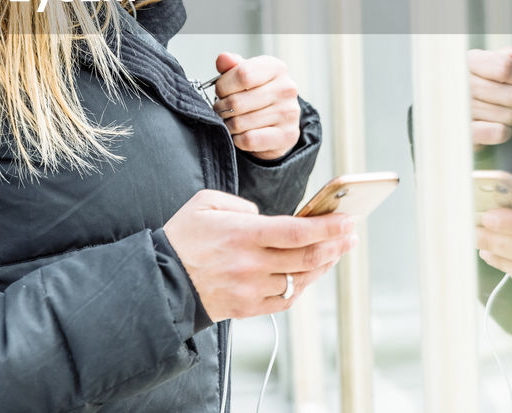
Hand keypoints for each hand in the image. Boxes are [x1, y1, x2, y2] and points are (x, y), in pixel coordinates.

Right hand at [163, 190, 357, 320]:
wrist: (161, 281)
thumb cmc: (182, 238)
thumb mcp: (205, 203)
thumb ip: (240, 205)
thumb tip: (264, 217)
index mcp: (243, 234)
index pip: (297, 230)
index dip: (327, 226)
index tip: (348, 219)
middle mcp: (251, 264)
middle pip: (306, 256)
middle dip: (335, 244)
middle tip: (350, 234)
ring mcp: (251, 289)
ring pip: (300, 279)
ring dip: (322, 265)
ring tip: (335, 252)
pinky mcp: (248, 308)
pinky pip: (285, 300)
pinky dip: (302, 287)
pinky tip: (308, 275)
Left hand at [209, 52, 300, 159]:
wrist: (280, 120)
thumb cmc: (258, 94)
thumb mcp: (246, 75)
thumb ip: (231, 66)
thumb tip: (223, 59)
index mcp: (276, 68)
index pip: (242, 74)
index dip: (223, 86)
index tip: (221, 92)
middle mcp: (286, 88)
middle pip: (237, 102)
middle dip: (221, 108)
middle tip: (222, 110)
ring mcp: (289, 113)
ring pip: (240, 123)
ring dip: (228, 125)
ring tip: (231, 121)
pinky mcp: (287, 135)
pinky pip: (249, 140)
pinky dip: (238, 139)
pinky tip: (241, 134)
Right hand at [468, 44, 511, 147]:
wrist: (449, 114)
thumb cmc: (472, 87)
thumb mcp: (487, 66)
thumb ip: (507, 57)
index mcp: (467, 63)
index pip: (505, 68)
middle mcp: (460, 85)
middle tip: (511, 99)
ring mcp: (461, 109)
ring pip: (509, 115)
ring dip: (510, 116)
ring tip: (499, 112)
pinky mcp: (465, 132)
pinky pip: (499, 132)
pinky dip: (504, 131)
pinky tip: (494, 125)